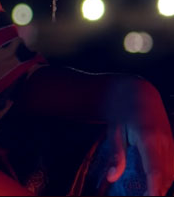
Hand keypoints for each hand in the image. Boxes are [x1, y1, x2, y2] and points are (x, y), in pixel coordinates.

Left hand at [105, 79, 173, 195]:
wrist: (138, 93)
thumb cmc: (121, 112)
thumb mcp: (114, 131)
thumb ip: (116, 155)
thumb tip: (112, 177)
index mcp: (148, 138)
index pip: (155, 171)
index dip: (154, 189)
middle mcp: (164, 141)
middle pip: (166, 175)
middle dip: (157, 191)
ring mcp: (170, 142)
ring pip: (172, 172)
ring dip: (162, 185)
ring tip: (148, 193)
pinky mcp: (172, 142)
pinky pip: (172, 165)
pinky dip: (166, 176)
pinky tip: (155, 182)